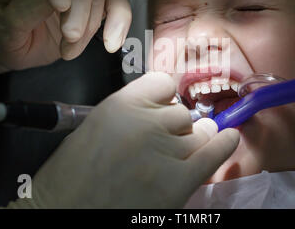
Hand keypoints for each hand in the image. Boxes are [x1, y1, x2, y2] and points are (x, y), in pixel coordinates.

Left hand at [0, 0, 130, 69]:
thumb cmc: (5, 35)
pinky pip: (117, 4)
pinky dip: (119, 23)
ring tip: (69, 50)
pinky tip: (111, 43)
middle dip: (80, 6)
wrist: (18, 50)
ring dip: (90, 25)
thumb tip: (53, 1)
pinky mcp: (96, 4)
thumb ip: (25, 11)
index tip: (59, 5)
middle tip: (69, 36)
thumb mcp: (5, 27)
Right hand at [6, 72, 238, 207]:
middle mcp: (146, 123)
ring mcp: (165, 152)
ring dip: (195, 138)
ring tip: (185, 149)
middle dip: (175, 125)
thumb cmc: (73, 175)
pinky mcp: (178, 181)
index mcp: (120, 105)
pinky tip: (229, 138)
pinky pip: (213, 153)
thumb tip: (164, 107)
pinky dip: (224, 144)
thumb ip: (130, 111)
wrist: (65, 212)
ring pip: (199, 131)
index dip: (164, 96)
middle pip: (181, 111)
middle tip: (163, 142)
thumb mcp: (97, 126)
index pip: (162, 83)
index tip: (163, 105)